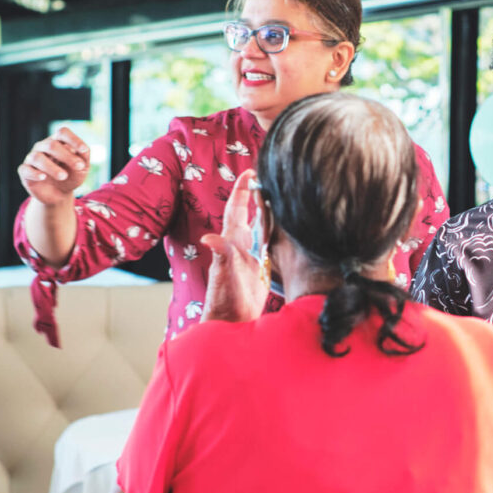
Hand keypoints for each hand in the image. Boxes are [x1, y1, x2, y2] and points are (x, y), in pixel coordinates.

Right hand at [18, 126, 90, 204]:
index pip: (62, 133)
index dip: (73, 139)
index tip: (84, 150)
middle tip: (79, 166)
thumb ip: (84, 157)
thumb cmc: (71, 176)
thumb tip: (84, 149)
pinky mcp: (24, 171)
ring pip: (38, 157)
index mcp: (58, 142)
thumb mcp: (82, 168)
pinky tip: (43, 177)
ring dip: (52, 167)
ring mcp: (32, 158)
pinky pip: (26, 169)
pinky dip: (34, 173)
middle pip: (51, 145)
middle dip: (67, 156)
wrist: (60, 194)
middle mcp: (43, 147)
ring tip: (63, 176)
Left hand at [201, 170, 267, 322]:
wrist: (232, 320)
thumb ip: (221, 255)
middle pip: (248, 213)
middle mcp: (240, 245)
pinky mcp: (260, 266)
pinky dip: (275, 230)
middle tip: (266, 177)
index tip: (249, 172)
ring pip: (259, 226)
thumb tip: (209, 238)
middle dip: (255, 194)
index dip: (242, 190)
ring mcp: (250, 255)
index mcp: (233, 241)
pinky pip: (268, 242)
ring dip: (266, 210)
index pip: (237, 209)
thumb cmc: (225, 299)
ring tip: (276, 194)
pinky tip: (284, 227)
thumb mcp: (224, 274)